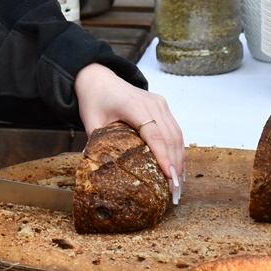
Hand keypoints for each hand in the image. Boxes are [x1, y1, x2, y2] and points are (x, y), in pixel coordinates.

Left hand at [74, 62, 184, 201]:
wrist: (98, 77)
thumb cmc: (94, 98)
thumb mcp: (91, 121)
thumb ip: (97, 144)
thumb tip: (100, 172)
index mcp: (134, 106)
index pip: (154, 135)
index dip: (164, 158)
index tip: (170, 178)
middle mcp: (152, 103)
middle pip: (170, 138)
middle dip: (175, 167)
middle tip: (174, 192)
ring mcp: (160, 104)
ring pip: (177, 135)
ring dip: (180, 161)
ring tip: (178, 185)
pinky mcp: (162, 106)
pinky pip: (175, 130)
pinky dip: (178, 150)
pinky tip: (178, 168)